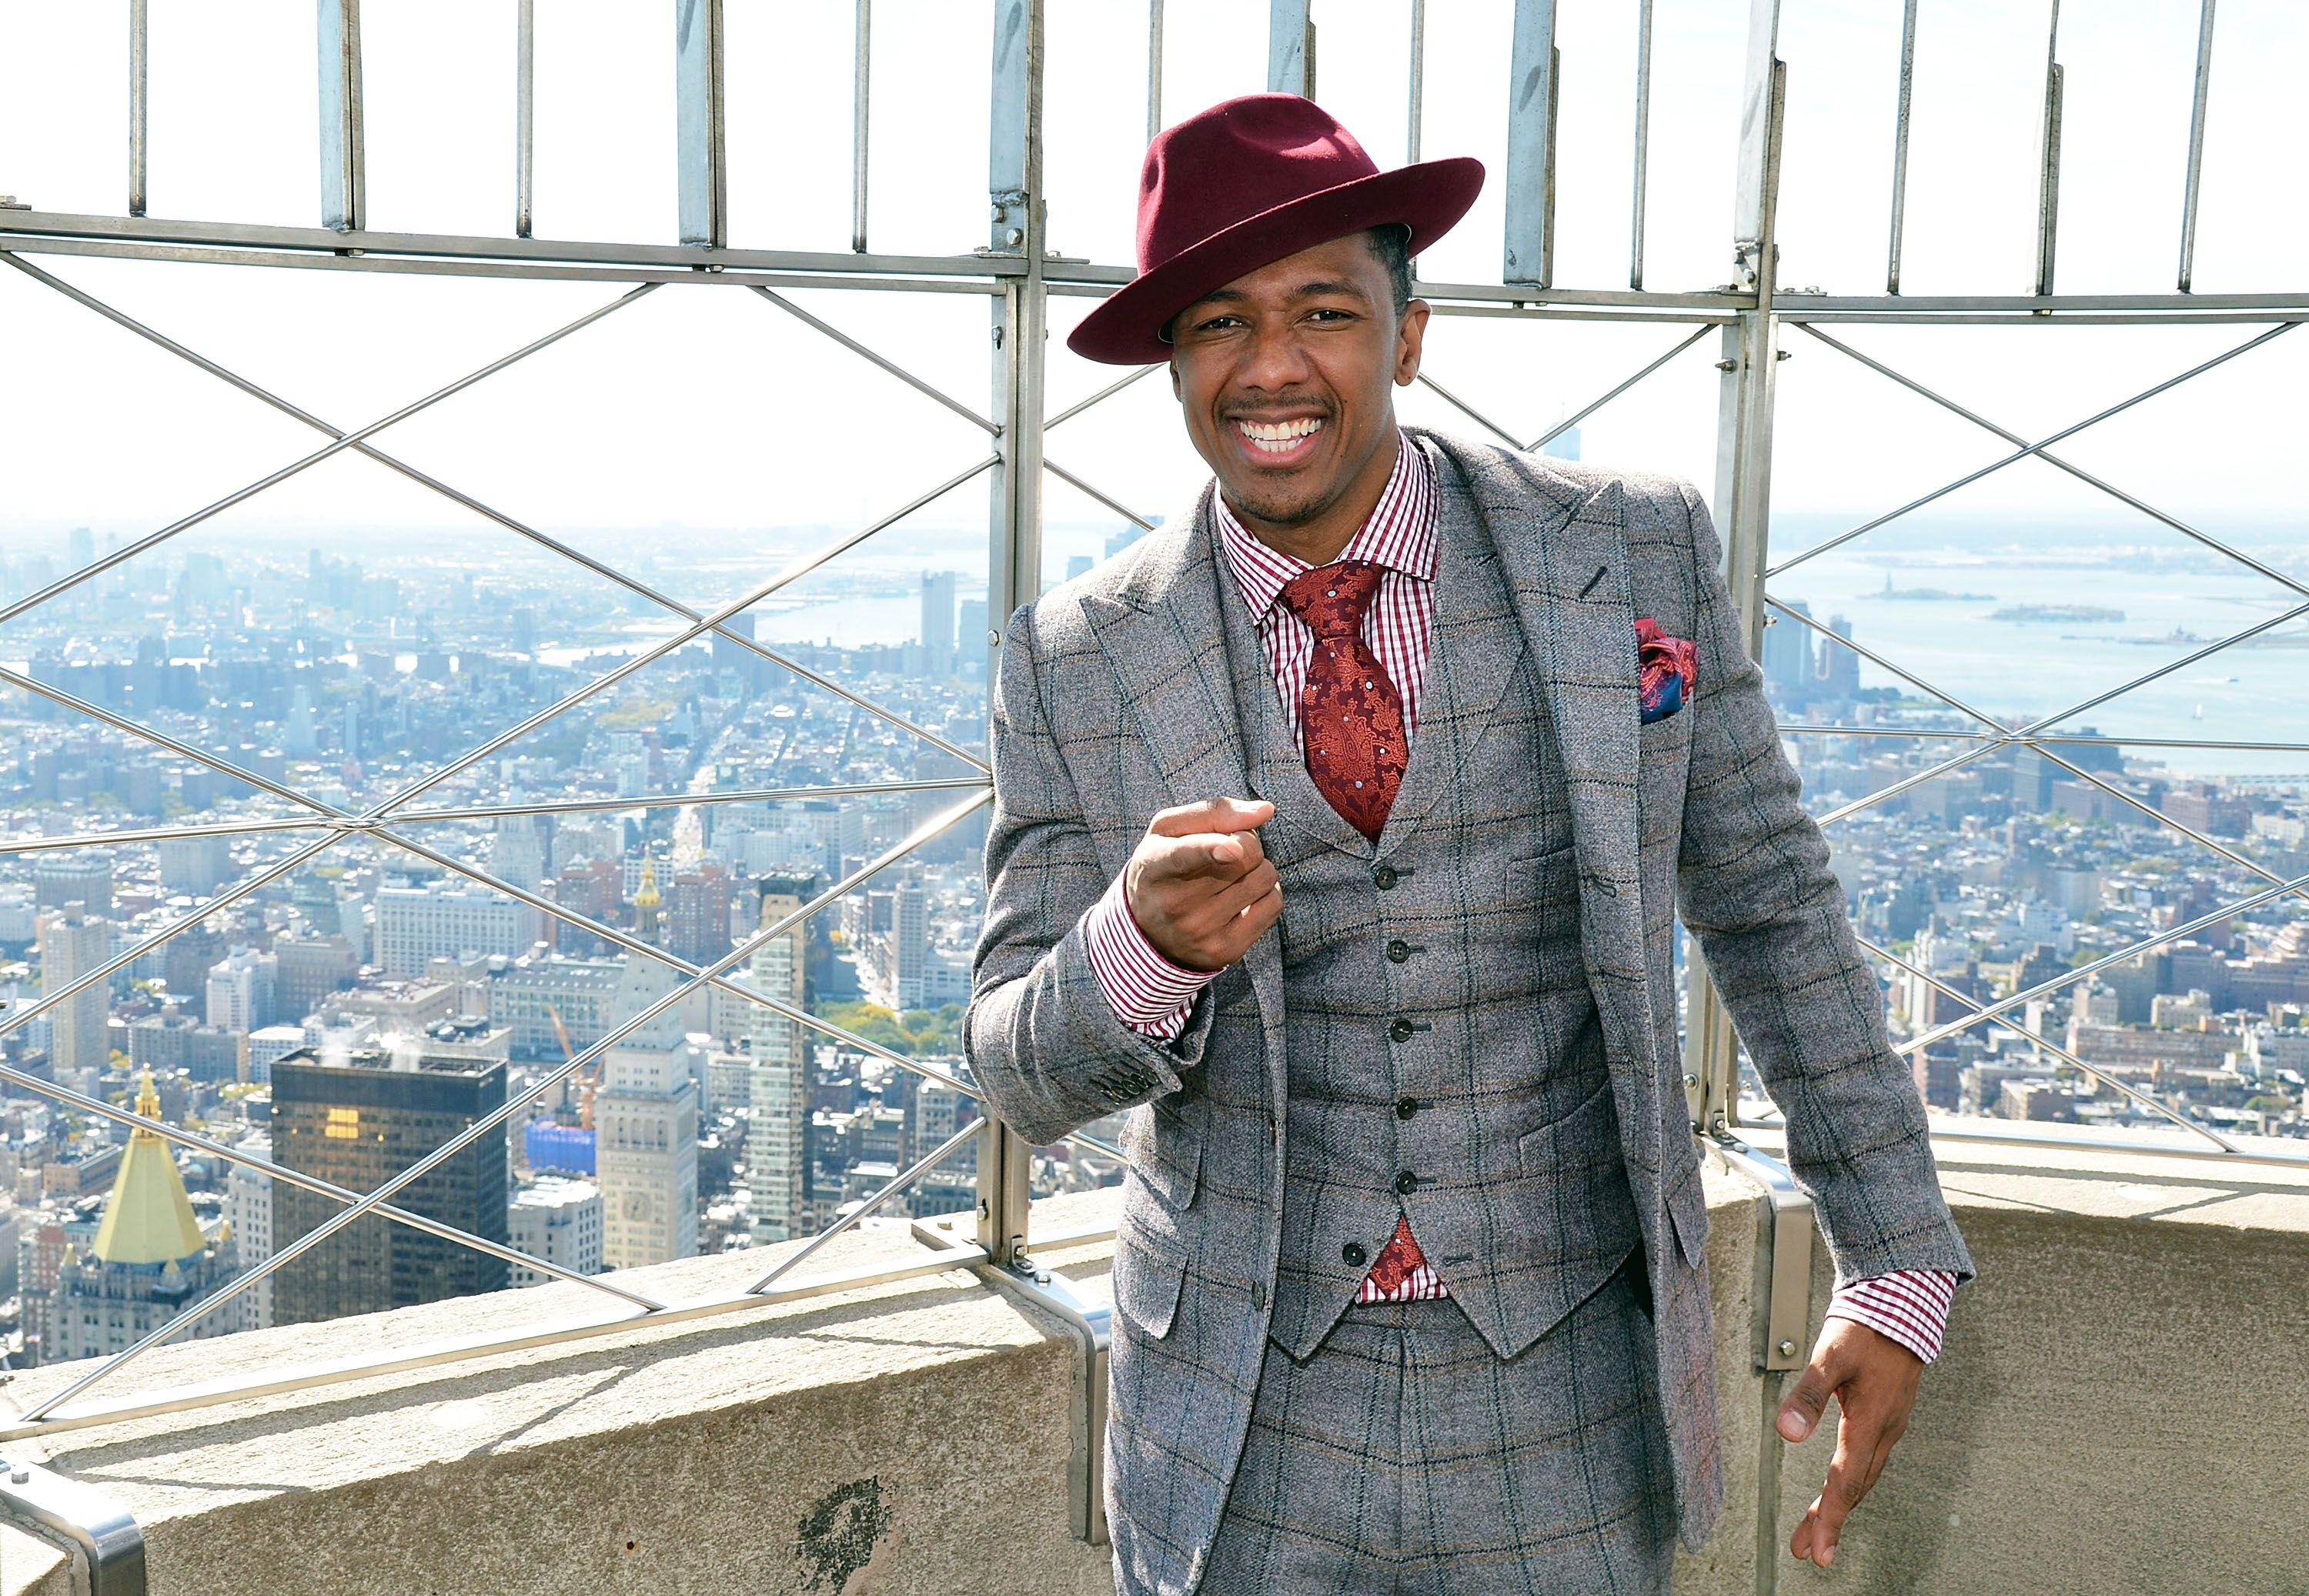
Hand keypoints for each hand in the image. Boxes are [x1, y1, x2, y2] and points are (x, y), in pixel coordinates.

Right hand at [1124, 797, 1281, 971]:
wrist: (1147, 931)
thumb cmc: (1164, 866)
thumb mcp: (1169, 830)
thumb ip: (1214, 812)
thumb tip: (1266, 811)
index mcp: (1155, 866)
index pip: (1185, 856)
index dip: (1212, 849)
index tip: (1232, 849)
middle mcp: (1175, 904)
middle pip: (1245, 854)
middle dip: (1246, 844)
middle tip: (1227, 852)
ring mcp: (1201, 932)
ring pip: (1264, 878)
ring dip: (1257, 869)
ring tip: (1231, 878)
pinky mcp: (1225, 951)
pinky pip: (1274, 905)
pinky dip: (1266, 893)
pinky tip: (1243, 898)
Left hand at [1776, 1317, 1923, 1568]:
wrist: (1903, 1303)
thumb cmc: (1867, 1327)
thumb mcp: (1830, 1355)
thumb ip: (1808, 1393)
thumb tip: (1787, 1431)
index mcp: (1872, 1421)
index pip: (1846, 1481)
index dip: (1829, 1518)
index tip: (1817, 1552)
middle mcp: (1886, 1430)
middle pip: (1855, 1487)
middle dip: (1831, 1521)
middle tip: (1810, 1551)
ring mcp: (1890, 1424)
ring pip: (1863, 1476)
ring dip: (1840, 1504)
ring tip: (1816, 1528)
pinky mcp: (1889, 1415)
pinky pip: (1870, 1460)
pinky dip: (1852, 1481)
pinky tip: (1842, 1486)